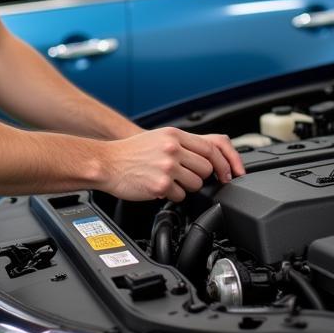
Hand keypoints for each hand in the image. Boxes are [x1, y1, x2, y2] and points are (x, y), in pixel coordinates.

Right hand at [98, 127, 245, 201]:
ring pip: (196, 184)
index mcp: (174, 135)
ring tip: (170, 182)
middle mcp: (172, 149)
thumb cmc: (131, 152)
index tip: (227, 174)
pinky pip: (180, 196)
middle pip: (206, 169)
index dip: (223, 164)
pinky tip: (159, 187)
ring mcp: (167, 167)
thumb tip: (207, 157)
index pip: (211, 149)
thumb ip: (182, 144)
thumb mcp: (159, 138)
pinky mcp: (161, 185)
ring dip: (186, 188)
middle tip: (185, 177)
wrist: (106, 162)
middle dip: (200, 177)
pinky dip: (172, 196)